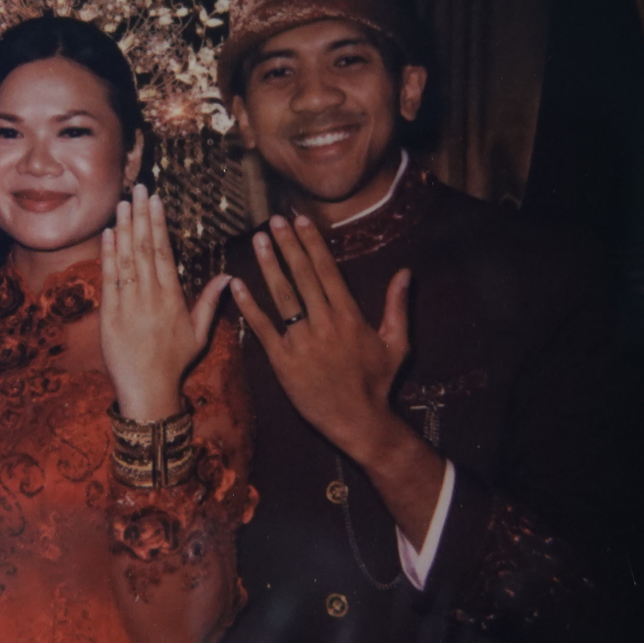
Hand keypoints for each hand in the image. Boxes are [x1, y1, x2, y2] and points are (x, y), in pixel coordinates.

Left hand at [99, 183, 233, 421]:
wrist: (147, 390)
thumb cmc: (174, 363)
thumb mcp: (199, 334)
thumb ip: (211, 302)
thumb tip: (228, 277)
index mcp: (173, 298)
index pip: (164, 252)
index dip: (158, 224)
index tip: (156, 201)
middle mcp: (151, 296)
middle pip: (145, 248)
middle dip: (141, 216)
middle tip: (138, 189)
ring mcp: (129, 304)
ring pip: (126, 259)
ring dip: (123, 228)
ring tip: (122, 203)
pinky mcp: (110, 315)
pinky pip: (109, 280)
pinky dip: (107, 256)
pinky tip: (108, 234)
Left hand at [230, 214, 415, 464]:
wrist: (358, 421)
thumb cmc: (378, 383)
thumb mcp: (397, 343)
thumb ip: (398, 306)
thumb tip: (406, 273)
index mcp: (350, 317)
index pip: (327, 271)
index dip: (312, 243)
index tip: (300, 221)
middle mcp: (324, 324)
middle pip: (302, 276)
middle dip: (287, 245)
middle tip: (273, 221)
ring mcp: (301, 342)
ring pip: (282, 296)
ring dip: (268, 265)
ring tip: (258, 240)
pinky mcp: (282, 361)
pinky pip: (262, 328)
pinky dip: (248, 306)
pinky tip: (237, 284)